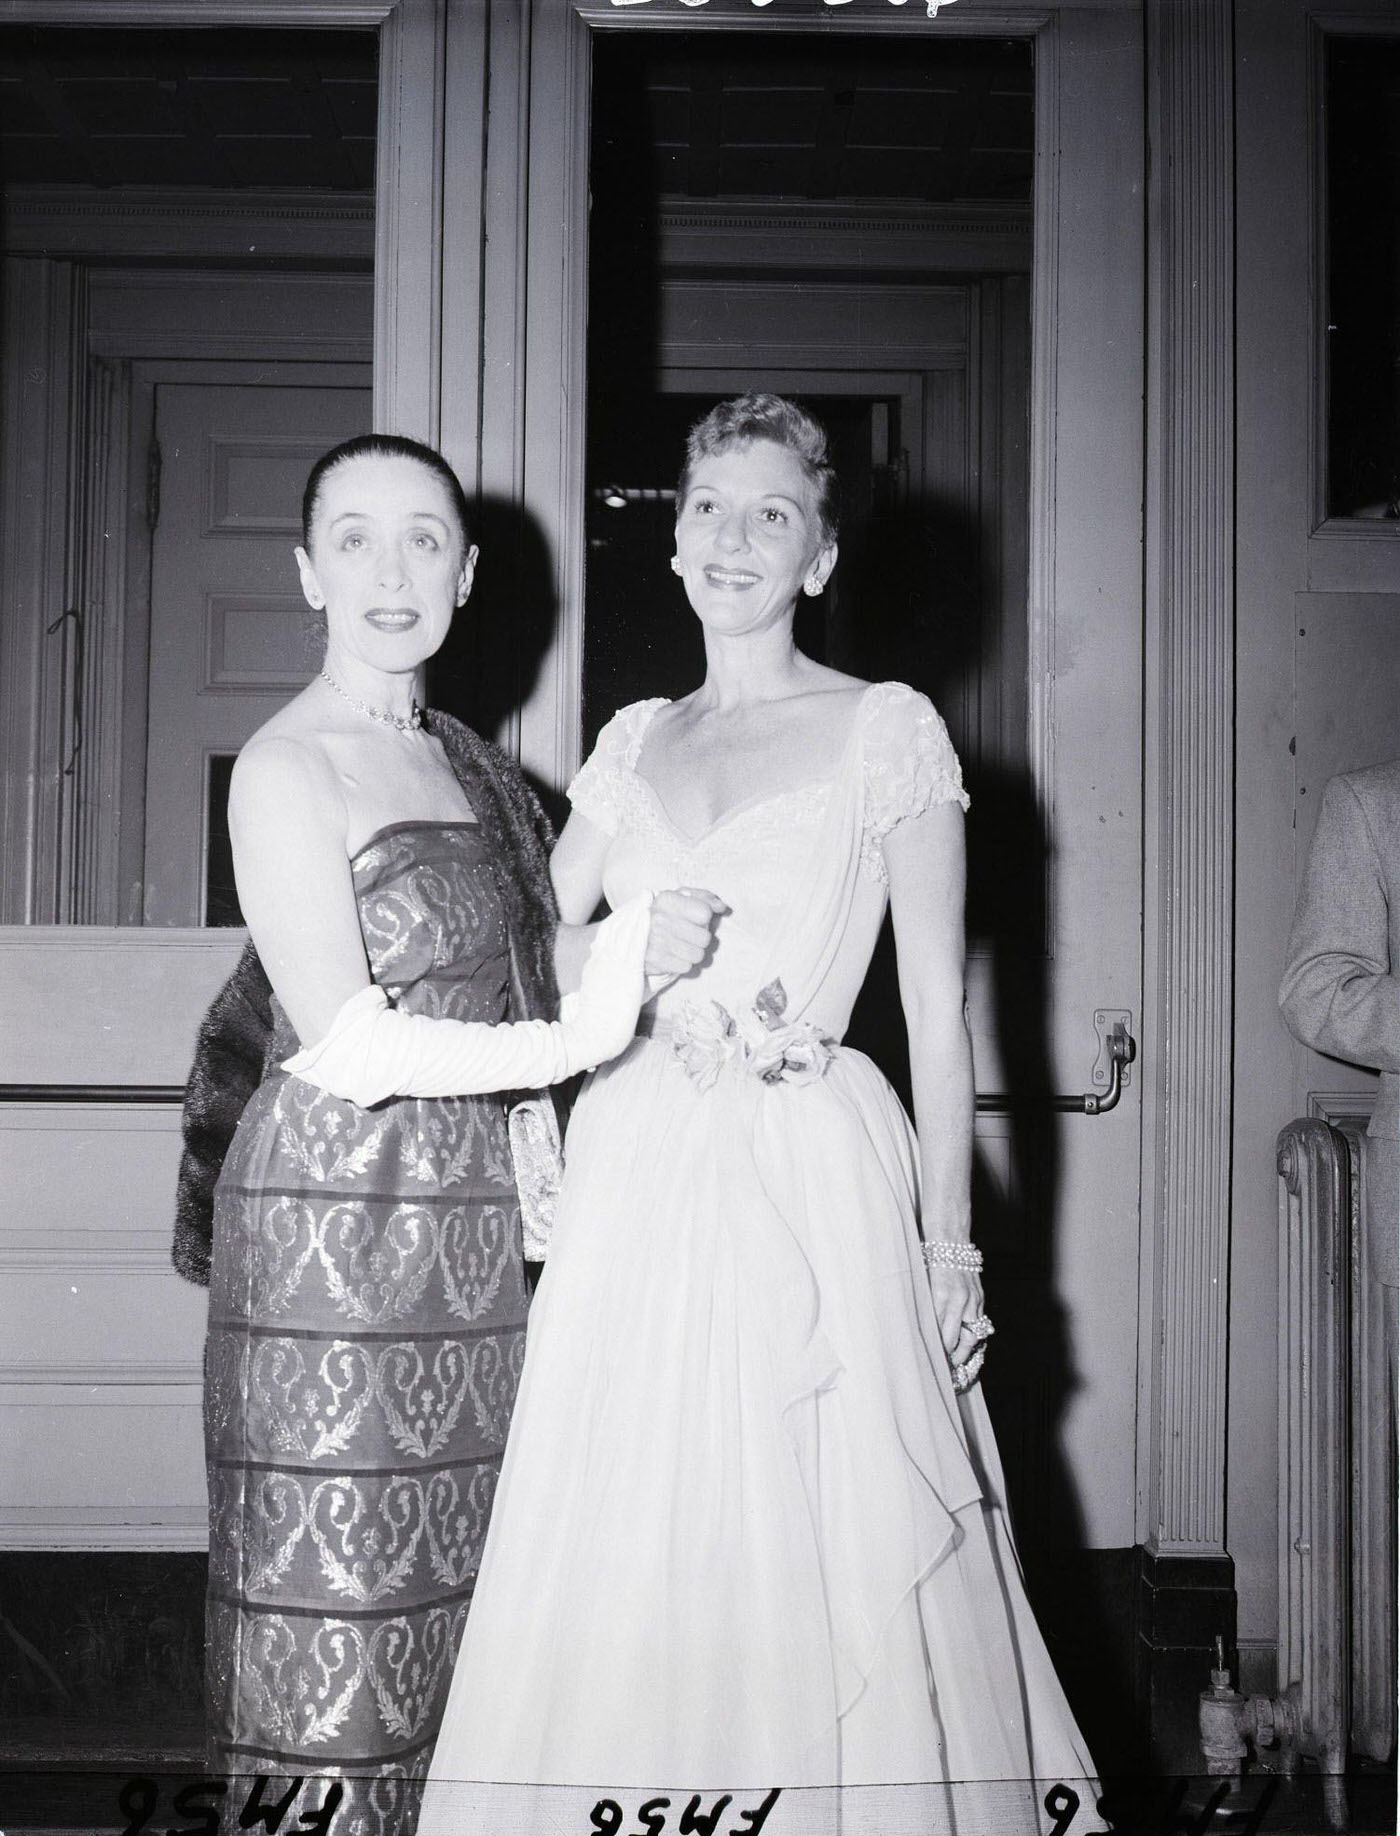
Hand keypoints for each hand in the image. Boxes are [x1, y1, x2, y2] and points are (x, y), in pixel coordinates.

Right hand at [567, 892, 652, 1067]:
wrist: (592, 1034)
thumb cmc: (596, 1023)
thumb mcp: (597, 995)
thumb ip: (603, 984)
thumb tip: (611, 982)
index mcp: (597, 966)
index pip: (607, 935)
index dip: (621, 919)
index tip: (632, 908)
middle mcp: (604, 961)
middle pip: (617, 927)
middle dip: (631, 909)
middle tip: (643, 894)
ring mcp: (614, 965)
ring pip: (627, 931)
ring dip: (638, 911)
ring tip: (648, 896)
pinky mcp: (626, 973)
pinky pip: (635, 945)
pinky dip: (641, 927)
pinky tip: (648, 915)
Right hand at [644, 886, 726, 988]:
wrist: (632, 935)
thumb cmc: (665, 914)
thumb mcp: (681, 898)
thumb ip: (705, 898)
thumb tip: (722, 907)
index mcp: (667, 899)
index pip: (705, 913)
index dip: (704, 917)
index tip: (694, 918)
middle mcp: (660, 919)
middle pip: (705, 938)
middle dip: (700, 938)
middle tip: (688, 935)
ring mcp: (656, 941)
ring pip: (698, 955)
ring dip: (693, 952)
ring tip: (681, 945)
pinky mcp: (655, 961)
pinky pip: (686, 967)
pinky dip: (682, 963)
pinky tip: (673, 955)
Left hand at [926, 1265, 985, 1366]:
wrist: (949, 1239)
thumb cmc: (928, 1260)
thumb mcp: (920, 1285)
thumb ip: (924, 1309)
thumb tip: (921, 1333)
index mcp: (939, 1297)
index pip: (939, 1335)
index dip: (936, 1353)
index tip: (930, 1364)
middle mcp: (958, 1300)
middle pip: (955, 1340)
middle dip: (949, 1358)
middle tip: (943, 1369)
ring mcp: (971, 1299)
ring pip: (971, 1335)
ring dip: (964, 1351)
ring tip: (956, 1362)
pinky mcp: (979, 1297)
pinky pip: (978, 1323)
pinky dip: (972, 1335)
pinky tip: (966, 1344)